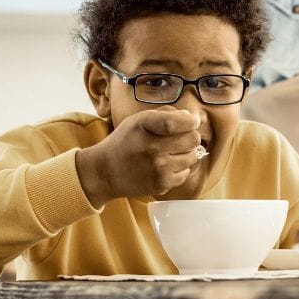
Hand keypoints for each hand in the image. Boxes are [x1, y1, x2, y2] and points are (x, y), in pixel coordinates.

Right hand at [75, 108, 200, 207]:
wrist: (105, 172)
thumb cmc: (124, 142)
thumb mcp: (138, 120)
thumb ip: (165, 114)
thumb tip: (190, 117)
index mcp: (146, 126)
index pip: (180, 121)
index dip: (190, 120)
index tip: (191, 121)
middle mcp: (153, 147)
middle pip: (193, 139)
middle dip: (189, 136)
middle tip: (179, 138)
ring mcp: (159, 168)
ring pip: (193, 156)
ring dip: (185, 153)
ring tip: (170, 152)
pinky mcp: (162, 184)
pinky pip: (186, 173)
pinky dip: (179, 168)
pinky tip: (165, 165)